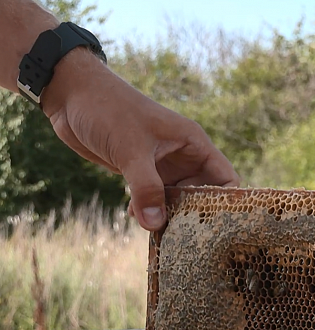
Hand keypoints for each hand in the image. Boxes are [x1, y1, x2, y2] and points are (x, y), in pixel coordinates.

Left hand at [42, 48, 239, 230]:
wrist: (72, 94)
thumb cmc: (108, 109)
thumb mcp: (131, 150)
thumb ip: (145, 188)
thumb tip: (155, 224)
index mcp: (193, 143)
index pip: (225, 178)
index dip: (225, 202)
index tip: (214, 225)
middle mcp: (183, 155)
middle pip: (202, 194)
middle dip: (194, 215)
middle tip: (182, 235)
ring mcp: (162, 164)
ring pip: (177, 199)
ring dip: (168, 215)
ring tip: (157, 229)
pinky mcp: (141, 171)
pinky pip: (154, 197)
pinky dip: (148, 209)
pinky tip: (134, 215)